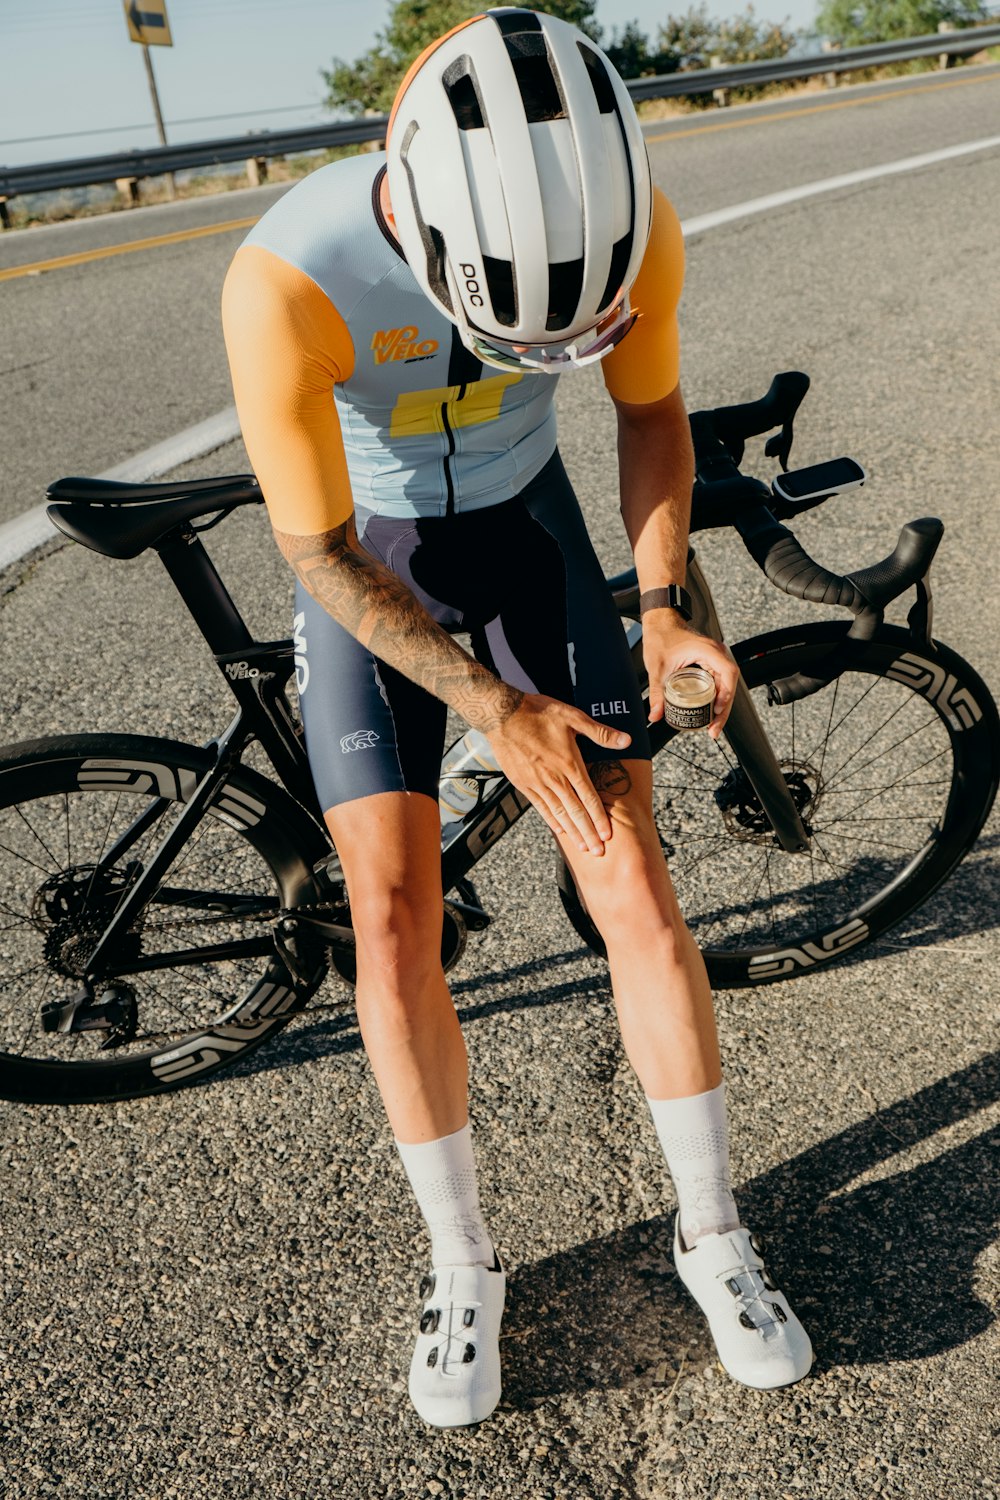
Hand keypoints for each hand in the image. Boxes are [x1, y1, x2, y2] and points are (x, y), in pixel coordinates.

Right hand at [486, 693, 630, 855]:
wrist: (502, 715)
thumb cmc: (538, 713)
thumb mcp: (573, 716)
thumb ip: (600, 733)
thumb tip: (625, 740)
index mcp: (570, 764)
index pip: (589, 798)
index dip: (599, 818)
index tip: (607, 834)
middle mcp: (554, 778)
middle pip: (576, 812)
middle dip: (588, 833)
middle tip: (599, 851)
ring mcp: (537, 783)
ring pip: (558, 813)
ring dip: (572, 832)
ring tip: (582, 847)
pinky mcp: (523, 784)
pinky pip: (540, 807)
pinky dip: (551, 820)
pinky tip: (559, 831)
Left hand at [643, 614, 737, 739]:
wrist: (660, 623)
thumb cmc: (661, 637)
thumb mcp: (657, 668)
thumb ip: (657, 693)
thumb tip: (655, 714)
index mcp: (708, 650)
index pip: (728, 673)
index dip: (726, 694)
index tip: (717, 710)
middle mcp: (716, 653)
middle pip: (729, 684)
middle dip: (724, 709)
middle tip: (714, 729)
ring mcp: (715, 658)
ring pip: (726, 685)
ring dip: (722, 706)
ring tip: (713, 726)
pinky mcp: (710, 662)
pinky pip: (719, 682)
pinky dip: (717, 697)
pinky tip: (711, 712)